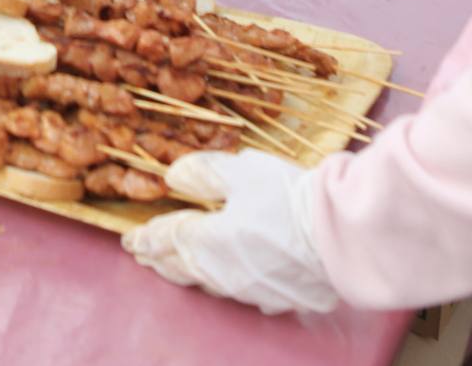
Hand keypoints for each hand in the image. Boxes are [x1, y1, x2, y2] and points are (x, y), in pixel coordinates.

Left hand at [121, 150, 339, 315]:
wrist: (340, 235)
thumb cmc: (289, 198)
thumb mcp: (241, 173)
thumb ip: (204, 174)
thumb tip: (173, 176)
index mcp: (208, 241)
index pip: (169, 238)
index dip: (148, 236)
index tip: (131, 238)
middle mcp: (222, 272)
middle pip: (182, 266)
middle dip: (160, 259)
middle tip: (144, 256)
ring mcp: (249, 290)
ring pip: (207, 284)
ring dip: (185, 274)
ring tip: (173, 268)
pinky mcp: (277, 299)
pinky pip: (241, 294)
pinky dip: (225, 284)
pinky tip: (226, 283)